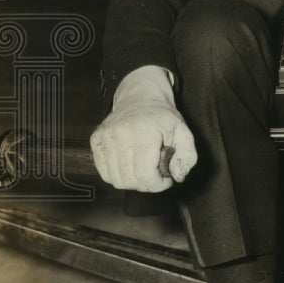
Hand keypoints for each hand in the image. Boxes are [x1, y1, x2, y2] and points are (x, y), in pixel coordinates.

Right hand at [90, 66, 197, 191]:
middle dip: (146, 185)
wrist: (140, 97)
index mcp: (144, 132)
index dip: (158, 185)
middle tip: (155, 175)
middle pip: (129, 180)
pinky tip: (129, 166)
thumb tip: (178, 176)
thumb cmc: (162, 117)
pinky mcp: (96, 140)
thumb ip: (187, 155)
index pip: (145, 174)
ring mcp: (105, 137)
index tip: (166, 180)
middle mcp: (120, 133)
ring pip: (115, 180)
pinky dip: (118, 176)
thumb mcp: (184, 132)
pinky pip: (104, 173)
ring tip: (143, 170)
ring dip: (132, 182)